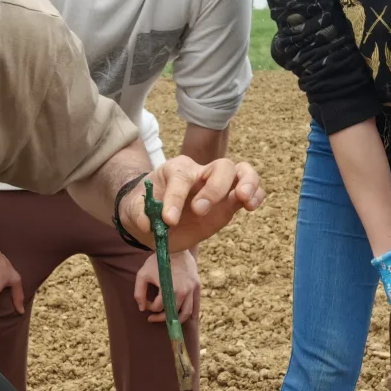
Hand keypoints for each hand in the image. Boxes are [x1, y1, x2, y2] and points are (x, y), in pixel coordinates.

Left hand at [119, 156, 264, 251]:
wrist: (155, 217)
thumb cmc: (146, 208)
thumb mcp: (135, 210)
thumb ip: (140, 214)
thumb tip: (149, 223)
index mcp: (176, 170)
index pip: (181, 178)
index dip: (175, 198)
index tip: (168, 221)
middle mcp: (200, 173)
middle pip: (221, 166)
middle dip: (214, 189)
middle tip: (199, 211)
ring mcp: (218, 186)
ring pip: (241, 171)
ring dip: (247, 183)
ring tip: (243, 199)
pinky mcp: (228, 202)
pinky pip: (250, 191)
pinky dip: (256, 195)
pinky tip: (251, 205)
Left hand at [134, 250, 198, 324]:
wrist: (176, 245)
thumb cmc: (157, 260)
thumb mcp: (142, 274)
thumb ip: (139, 293)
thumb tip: (142, 309)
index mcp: (169, 289)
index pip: (158, 307)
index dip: (149, 308)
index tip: (146, 302)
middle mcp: (183, 291)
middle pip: (172, 313)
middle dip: (160, 317)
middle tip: (152, 318)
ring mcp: (192, 289)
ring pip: (186, 313)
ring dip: (176, 320)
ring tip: (168, 321)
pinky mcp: (197, 286)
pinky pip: (196, 305)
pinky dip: (191, 314)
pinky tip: (186, 319)